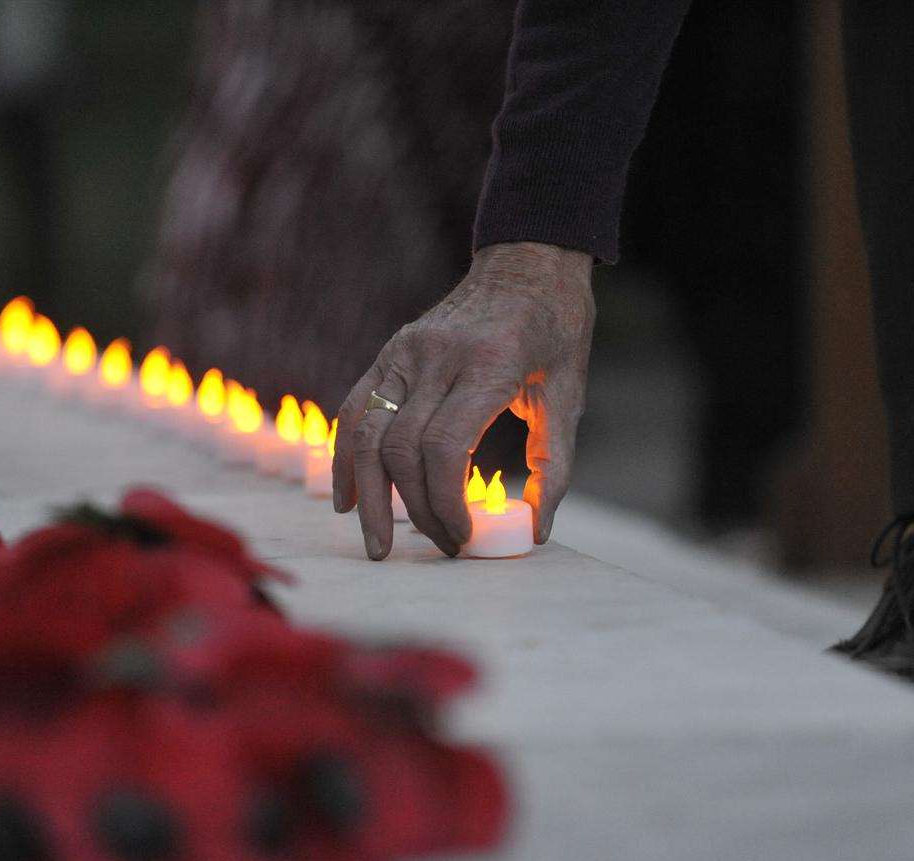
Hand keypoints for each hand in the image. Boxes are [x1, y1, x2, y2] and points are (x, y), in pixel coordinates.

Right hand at [332, 241, 593, 559]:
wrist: (528, 260)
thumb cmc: (557, 329)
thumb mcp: (569, 394)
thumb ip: (552, 465)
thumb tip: (534, 531)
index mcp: (488, 365)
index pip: (442, 449)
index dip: (445, 504)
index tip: (464, 537)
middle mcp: (437, 356)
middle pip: (401, 450)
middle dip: (415, 510)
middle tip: (439, 547)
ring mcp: (405, 351)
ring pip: (365, 434)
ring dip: (369, 496)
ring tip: (377, 543)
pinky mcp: (390, 351)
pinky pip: (355, 409)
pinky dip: (345, 458)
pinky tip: (347, 498)